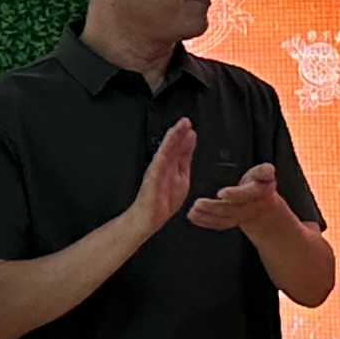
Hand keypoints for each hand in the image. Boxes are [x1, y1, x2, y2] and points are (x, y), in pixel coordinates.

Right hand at [129, 123, 198, 237]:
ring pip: (164, 152)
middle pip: (171, 146)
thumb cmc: (163, 201)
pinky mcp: (152, 180)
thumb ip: (185, 157)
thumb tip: (190, 141)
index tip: (189, 124)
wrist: (149, 217)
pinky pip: (157, 166)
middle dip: (177, 133)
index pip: (178, 146)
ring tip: (177, 129)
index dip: (183, 135)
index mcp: (171, 164)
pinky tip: (166, 148)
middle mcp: (163, 165)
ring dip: (170, 140)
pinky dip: (162, 156)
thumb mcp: (181, 175)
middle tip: (185, 121)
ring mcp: (157, 172)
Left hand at [188, 161, 290, 233]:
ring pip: (222, 219)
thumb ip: (264, 171)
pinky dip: (205, 222)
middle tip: (198, 203)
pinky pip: (218, 224)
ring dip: (206, 216)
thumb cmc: (259, 185)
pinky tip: (193, 217)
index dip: (234, 194)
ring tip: (193, 211)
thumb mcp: (264, 174)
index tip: (221, 193)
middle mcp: (247, 208)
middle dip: (213, 207)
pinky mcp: (230, 222)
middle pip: (230, 209)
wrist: (263, 205)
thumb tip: (269, 169)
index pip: (245, 195)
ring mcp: (239, 217)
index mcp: (257, 194)